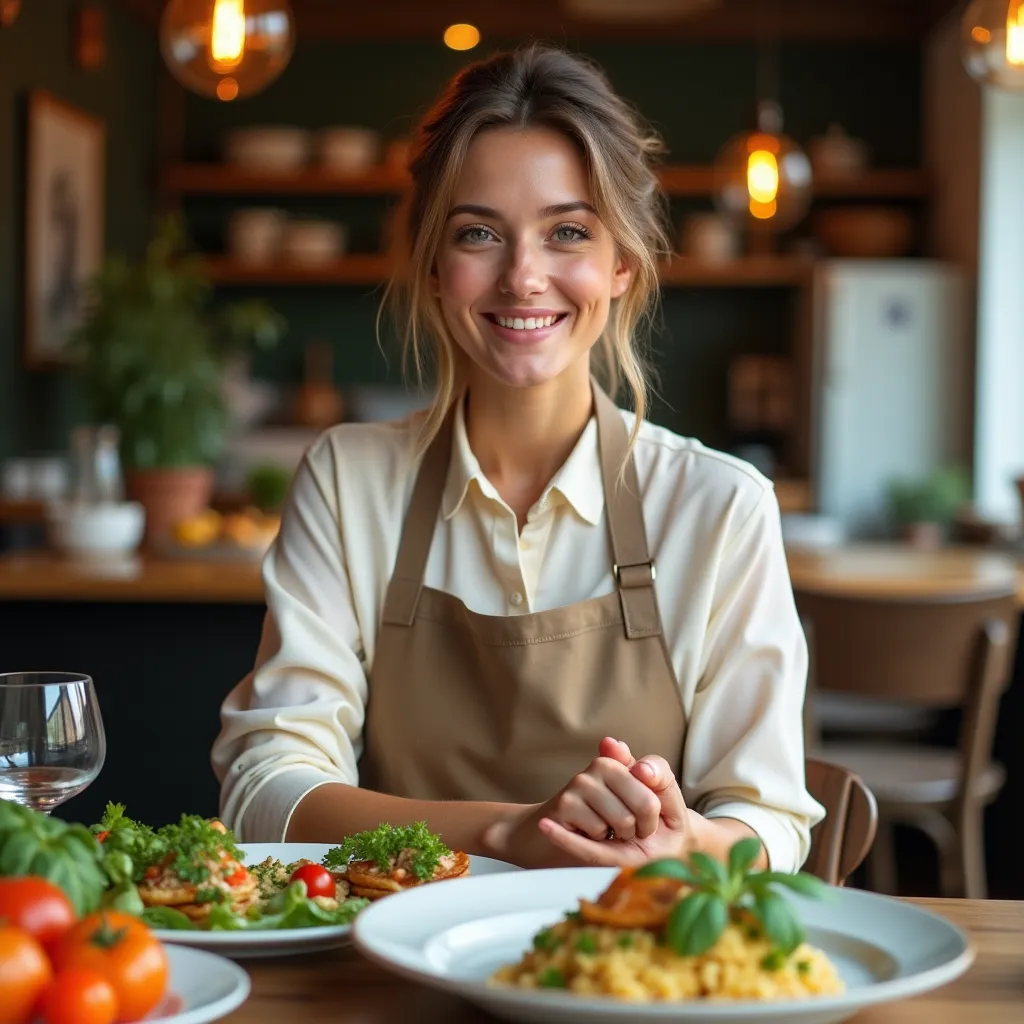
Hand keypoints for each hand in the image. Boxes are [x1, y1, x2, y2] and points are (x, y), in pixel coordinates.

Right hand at [482, 737, 692, 868]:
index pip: (657, 784)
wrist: (545, 841)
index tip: (641, 822)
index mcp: (620, 762)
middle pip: (646, 804)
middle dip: (640, 829)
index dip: (653, 816)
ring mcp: (581, 783)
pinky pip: (599, 831)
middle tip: (622, 832)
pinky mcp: (566, 803)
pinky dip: (595, 842)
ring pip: (624, 821)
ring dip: (616, 837)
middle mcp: (601, 766)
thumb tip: (635, 760)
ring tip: (600, 831)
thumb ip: (654, 778)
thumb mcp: (639, 804)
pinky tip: (580, 832)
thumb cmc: (602, 826)